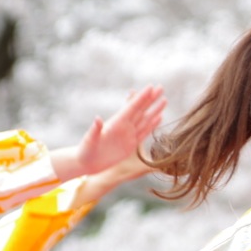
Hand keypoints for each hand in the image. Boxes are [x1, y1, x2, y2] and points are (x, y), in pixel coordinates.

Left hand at [51, 85, 166, 181]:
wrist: (86, 163)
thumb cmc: (85, 151)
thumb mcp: (89, 140)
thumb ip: (95, 130)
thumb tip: (97, 119)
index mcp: (116, 123)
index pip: (132, 107)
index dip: (141, 97)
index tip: (151, 87)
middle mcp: (124, 126)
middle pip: (141, 110)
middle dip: (151, 99)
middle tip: (161, 87)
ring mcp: (128, 134)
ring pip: (145, 120)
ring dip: (154, 110)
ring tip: (164, 100)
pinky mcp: (131, 144)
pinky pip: (144, 132)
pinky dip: (152, 125)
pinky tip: (159, 118)